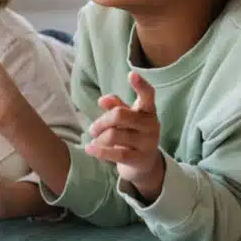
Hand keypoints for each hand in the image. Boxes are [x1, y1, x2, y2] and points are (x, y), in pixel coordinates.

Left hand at [85, 72, 163, 191]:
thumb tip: (103, 99)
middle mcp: (151, 125)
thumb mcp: (126, 119)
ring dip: (99, 138)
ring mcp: (147, 143)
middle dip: (101, 121)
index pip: (148, 95)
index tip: (131, 74)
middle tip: (93, 129)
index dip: (140, 85)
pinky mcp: (139, 159)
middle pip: (120, 115)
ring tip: (95, 140)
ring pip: (114, 135)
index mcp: (148, 111)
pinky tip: (89, 149)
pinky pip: (116, 154)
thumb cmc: (133, 135)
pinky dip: (99, 151)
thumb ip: (116, 107)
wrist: (145, 165)